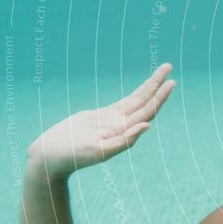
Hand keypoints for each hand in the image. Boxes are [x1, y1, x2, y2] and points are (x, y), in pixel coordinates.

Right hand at [27, 63, 175, 178]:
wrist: (51, 156)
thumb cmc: (72, 156)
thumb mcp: (99, 151)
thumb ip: (124, 140)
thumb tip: (147, 126)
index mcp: (124, 134)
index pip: (147, 112)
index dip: (160, 97)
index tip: (171, 82)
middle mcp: (123, 126)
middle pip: (146, 102)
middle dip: (158, 85)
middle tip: (168, 66)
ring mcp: (114, 121)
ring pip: (137, 100)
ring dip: (150, 86)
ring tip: (162, 70)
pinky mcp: (104, 117)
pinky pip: (125, 102)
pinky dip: (137, 94)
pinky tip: (147, 88)